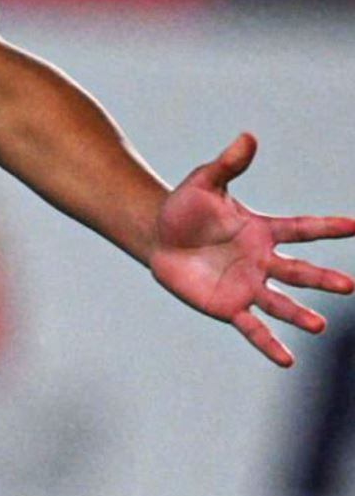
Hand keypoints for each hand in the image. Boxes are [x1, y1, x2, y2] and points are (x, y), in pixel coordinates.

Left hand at [149, 133, 354, 365]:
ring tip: (318, 326)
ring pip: (280, 303)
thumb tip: (248, 136)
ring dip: (299, 315)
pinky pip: (253, 327)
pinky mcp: (229, 307)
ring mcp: (248, 286)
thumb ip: (228, 164)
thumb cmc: (185, 208)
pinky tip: (287, 360)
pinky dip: (269, 343)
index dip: (327, 227)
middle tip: (349, 286)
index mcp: (262, 231)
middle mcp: (262, 262)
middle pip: (298, 272)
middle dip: (322, 278)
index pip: (301, 229)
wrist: (159, 236)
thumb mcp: (204, 182)